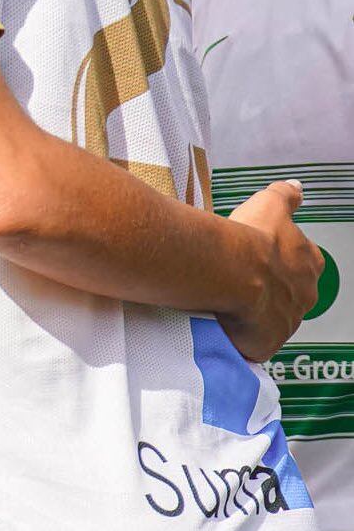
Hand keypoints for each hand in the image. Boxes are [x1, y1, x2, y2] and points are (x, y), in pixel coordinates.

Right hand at [220, 179, 321, 360]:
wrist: (232, 272)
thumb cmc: (251, 238)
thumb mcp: (270, 204)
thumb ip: (286, 195)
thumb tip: (297, 187)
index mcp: (308, 263)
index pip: (304, 262)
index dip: (283, 259)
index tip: (263, 256)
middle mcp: (304, 295)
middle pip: (290, 293)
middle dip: (271, 288)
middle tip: (243, 278)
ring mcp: (286, 322)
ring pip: (271, 317)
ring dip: (254, 311)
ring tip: (227, 300)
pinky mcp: (265, 343)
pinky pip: (253, 340)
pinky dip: (240, 333)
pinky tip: (222, 321)